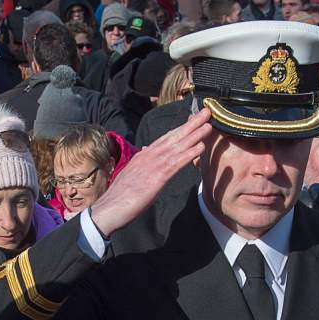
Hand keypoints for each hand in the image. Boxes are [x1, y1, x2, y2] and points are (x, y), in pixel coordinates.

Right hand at [90, 106, 212, 237]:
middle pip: (174, 136)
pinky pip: (176, 163)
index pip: (165, 138)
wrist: (109, 208)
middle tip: (206, 112)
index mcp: (144, 155)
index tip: (193, 119)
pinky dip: (189, 153)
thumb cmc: (120, 196)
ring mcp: (153, 165)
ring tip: (209, 124)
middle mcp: (149, 155)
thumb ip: (141, 162)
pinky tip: (201, 147)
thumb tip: (146, 151)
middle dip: (191, 124)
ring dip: (194, 134)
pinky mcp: (157, 178)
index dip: (180, 128)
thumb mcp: (132, 174)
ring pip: (178, 146)